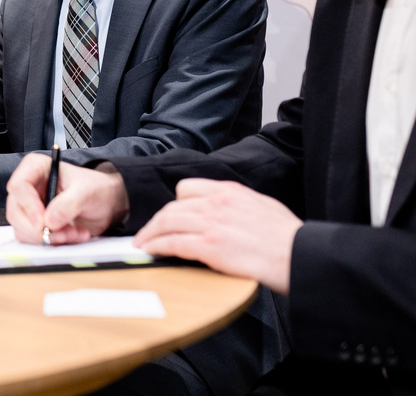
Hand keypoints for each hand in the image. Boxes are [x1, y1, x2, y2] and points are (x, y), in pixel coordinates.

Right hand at [6, 156, 127, 244]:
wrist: (105, 203)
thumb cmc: (95, 188)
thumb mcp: (87, 191)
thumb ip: (69, 203)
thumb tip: (49, 220)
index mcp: (36, 168)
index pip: (18, 186)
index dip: (28, 206)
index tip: (43, 222)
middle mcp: (28, 188)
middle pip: (16, 212)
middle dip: (39, 229)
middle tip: (63, 234)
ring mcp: (29, 208)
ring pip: (22, 229)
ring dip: (48, 238)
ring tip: (74, 233)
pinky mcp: (34, 224)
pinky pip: (33, 239)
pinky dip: (52, 243)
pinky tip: (72, 236)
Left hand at [134, 178, 299, 293]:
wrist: (303, 256)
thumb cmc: (290, 239)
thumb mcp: (263, 207)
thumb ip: (239, 206)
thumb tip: (227, 215)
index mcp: (230, 192)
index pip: (187, 189)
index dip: (174, 204)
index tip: (168, 216)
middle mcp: (217, 203)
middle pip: (172, 207)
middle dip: (157, 222)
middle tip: (148, 233)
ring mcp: (212, 224)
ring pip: (167, 223)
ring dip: (150, 234)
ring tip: (143, 244)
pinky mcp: (210, 246)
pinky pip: (172, 243)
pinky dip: (157, 246)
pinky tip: (150, 252)